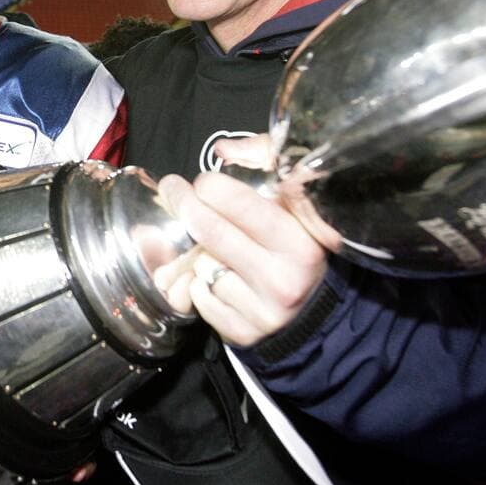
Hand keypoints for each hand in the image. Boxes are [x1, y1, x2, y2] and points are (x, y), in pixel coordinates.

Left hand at [153, 134, 327, 346]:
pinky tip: (218, 278)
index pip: (241, 203)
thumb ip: (264, 162)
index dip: (212, 186)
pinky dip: (199, 284)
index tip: (203, 182)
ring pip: (202, 266)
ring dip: (199, 253)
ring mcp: (264, 310)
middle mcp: (285, 278)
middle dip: (184, 204)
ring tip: (217, 249)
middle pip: (210, 231)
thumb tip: (224, 150)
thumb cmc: (294, 242)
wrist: (310, 311)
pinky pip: (198, 297)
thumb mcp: (292, 199)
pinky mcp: (243, 334)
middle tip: (174, 190)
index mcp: (302, 241)